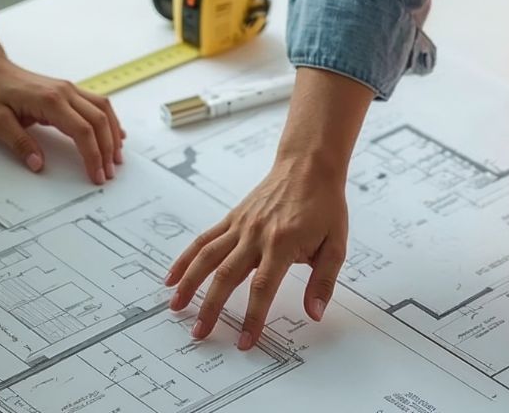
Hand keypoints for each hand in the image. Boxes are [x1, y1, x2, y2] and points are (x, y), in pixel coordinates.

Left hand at [0, 58, 124, 184]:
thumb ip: (19, 142)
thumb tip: (38, 164)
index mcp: (49, 100)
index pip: (82, 130)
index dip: (92, 155)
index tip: (96, 175)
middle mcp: (64, 92)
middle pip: (98, 120)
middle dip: (107, 149)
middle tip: (108, 173)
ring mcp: (67, 89)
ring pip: (102, 109)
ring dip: (112, 133)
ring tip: (116, 157)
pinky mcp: (65, 90)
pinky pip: (95, 103)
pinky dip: (108, 119)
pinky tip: (114, 132)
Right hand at [164, 156, 349, 349]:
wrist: (308, 165)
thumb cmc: (324, 205)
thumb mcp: (336, 244)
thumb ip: (323, 281)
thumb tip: (315, 314)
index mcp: (282, 243)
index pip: (263, 288)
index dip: (253, 318)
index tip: (244, 342)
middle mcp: (256, 235)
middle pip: (227, 275)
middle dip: (211, 307)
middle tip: (200, 332)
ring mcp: (240, 225)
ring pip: (208, 257)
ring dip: (189, 283)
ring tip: (176, 307)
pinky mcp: (232, 218)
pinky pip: (204, 239)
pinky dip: (186, 258)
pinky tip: (173, 276)